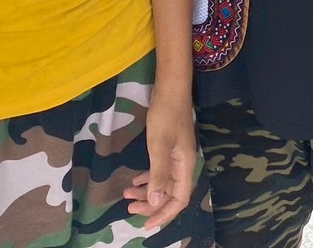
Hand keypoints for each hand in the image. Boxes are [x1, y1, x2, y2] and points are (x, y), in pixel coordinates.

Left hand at [124, 94, 194, 232]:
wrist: (171, 88)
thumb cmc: (166, 115)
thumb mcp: (159, 146)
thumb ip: (157, 175)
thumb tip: (154, 203)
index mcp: (185, 166)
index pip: (179, 199)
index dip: (164, 214)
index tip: (146, 225)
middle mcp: (183, 164)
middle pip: (170, 194)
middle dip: (151, 205)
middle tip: (129, 210)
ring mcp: (177, 156)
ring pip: (163, 183)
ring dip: (147, 192)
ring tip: (127, 195)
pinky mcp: (169, 148)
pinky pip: (160, 171)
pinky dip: (148, 179)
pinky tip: (135, 180)